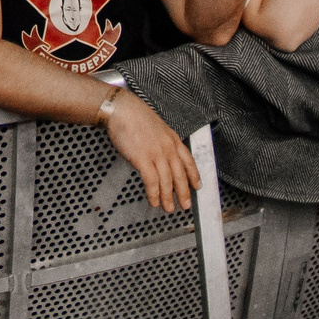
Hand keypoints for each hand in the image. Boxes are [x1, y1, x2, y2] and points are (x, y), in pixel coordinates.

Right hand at [103, 91, 199, 212]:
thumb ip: (162, 142)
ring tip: (168, 208)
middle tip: (185, 205)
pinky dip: (154, 194)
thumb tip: (162, 157)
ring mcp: (156, 154)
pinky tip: (153, 201)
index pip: (188, 161)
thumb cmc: (134, 117)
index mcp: (172, 139)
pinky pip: (152, 181)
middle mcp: (168, 148)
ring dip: (168, 198)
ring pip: (167, 181)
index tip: (197, 186)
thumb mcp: (156, 127)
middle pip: (180, 175)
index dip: (194, 175)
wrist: (122, 110)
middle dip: (183, 193)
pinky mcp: (143, 159)